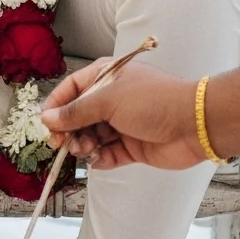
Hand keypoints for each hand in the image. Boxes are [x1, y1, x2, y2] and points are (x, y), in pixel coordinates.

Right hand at [40, 60, 203, 170]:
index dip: (57, 105)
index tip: (46, 124)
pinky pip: (109, 154)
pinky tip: (98, 160)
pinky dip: (101, 158)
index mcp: (106, 78)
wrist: (193, 124)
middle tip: (62, 144)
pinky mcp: (133, 147)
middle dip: (69, 130)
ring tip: (86, 149)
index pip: (72, 89)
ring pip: (92, 136)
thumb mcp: (108, 100)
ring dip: (84, 145)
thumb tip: (47, 118)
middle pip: (80, 115)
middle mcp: (112, 100)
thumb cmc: (151, 101)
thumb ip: (76, 112)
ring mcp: (123, 124)